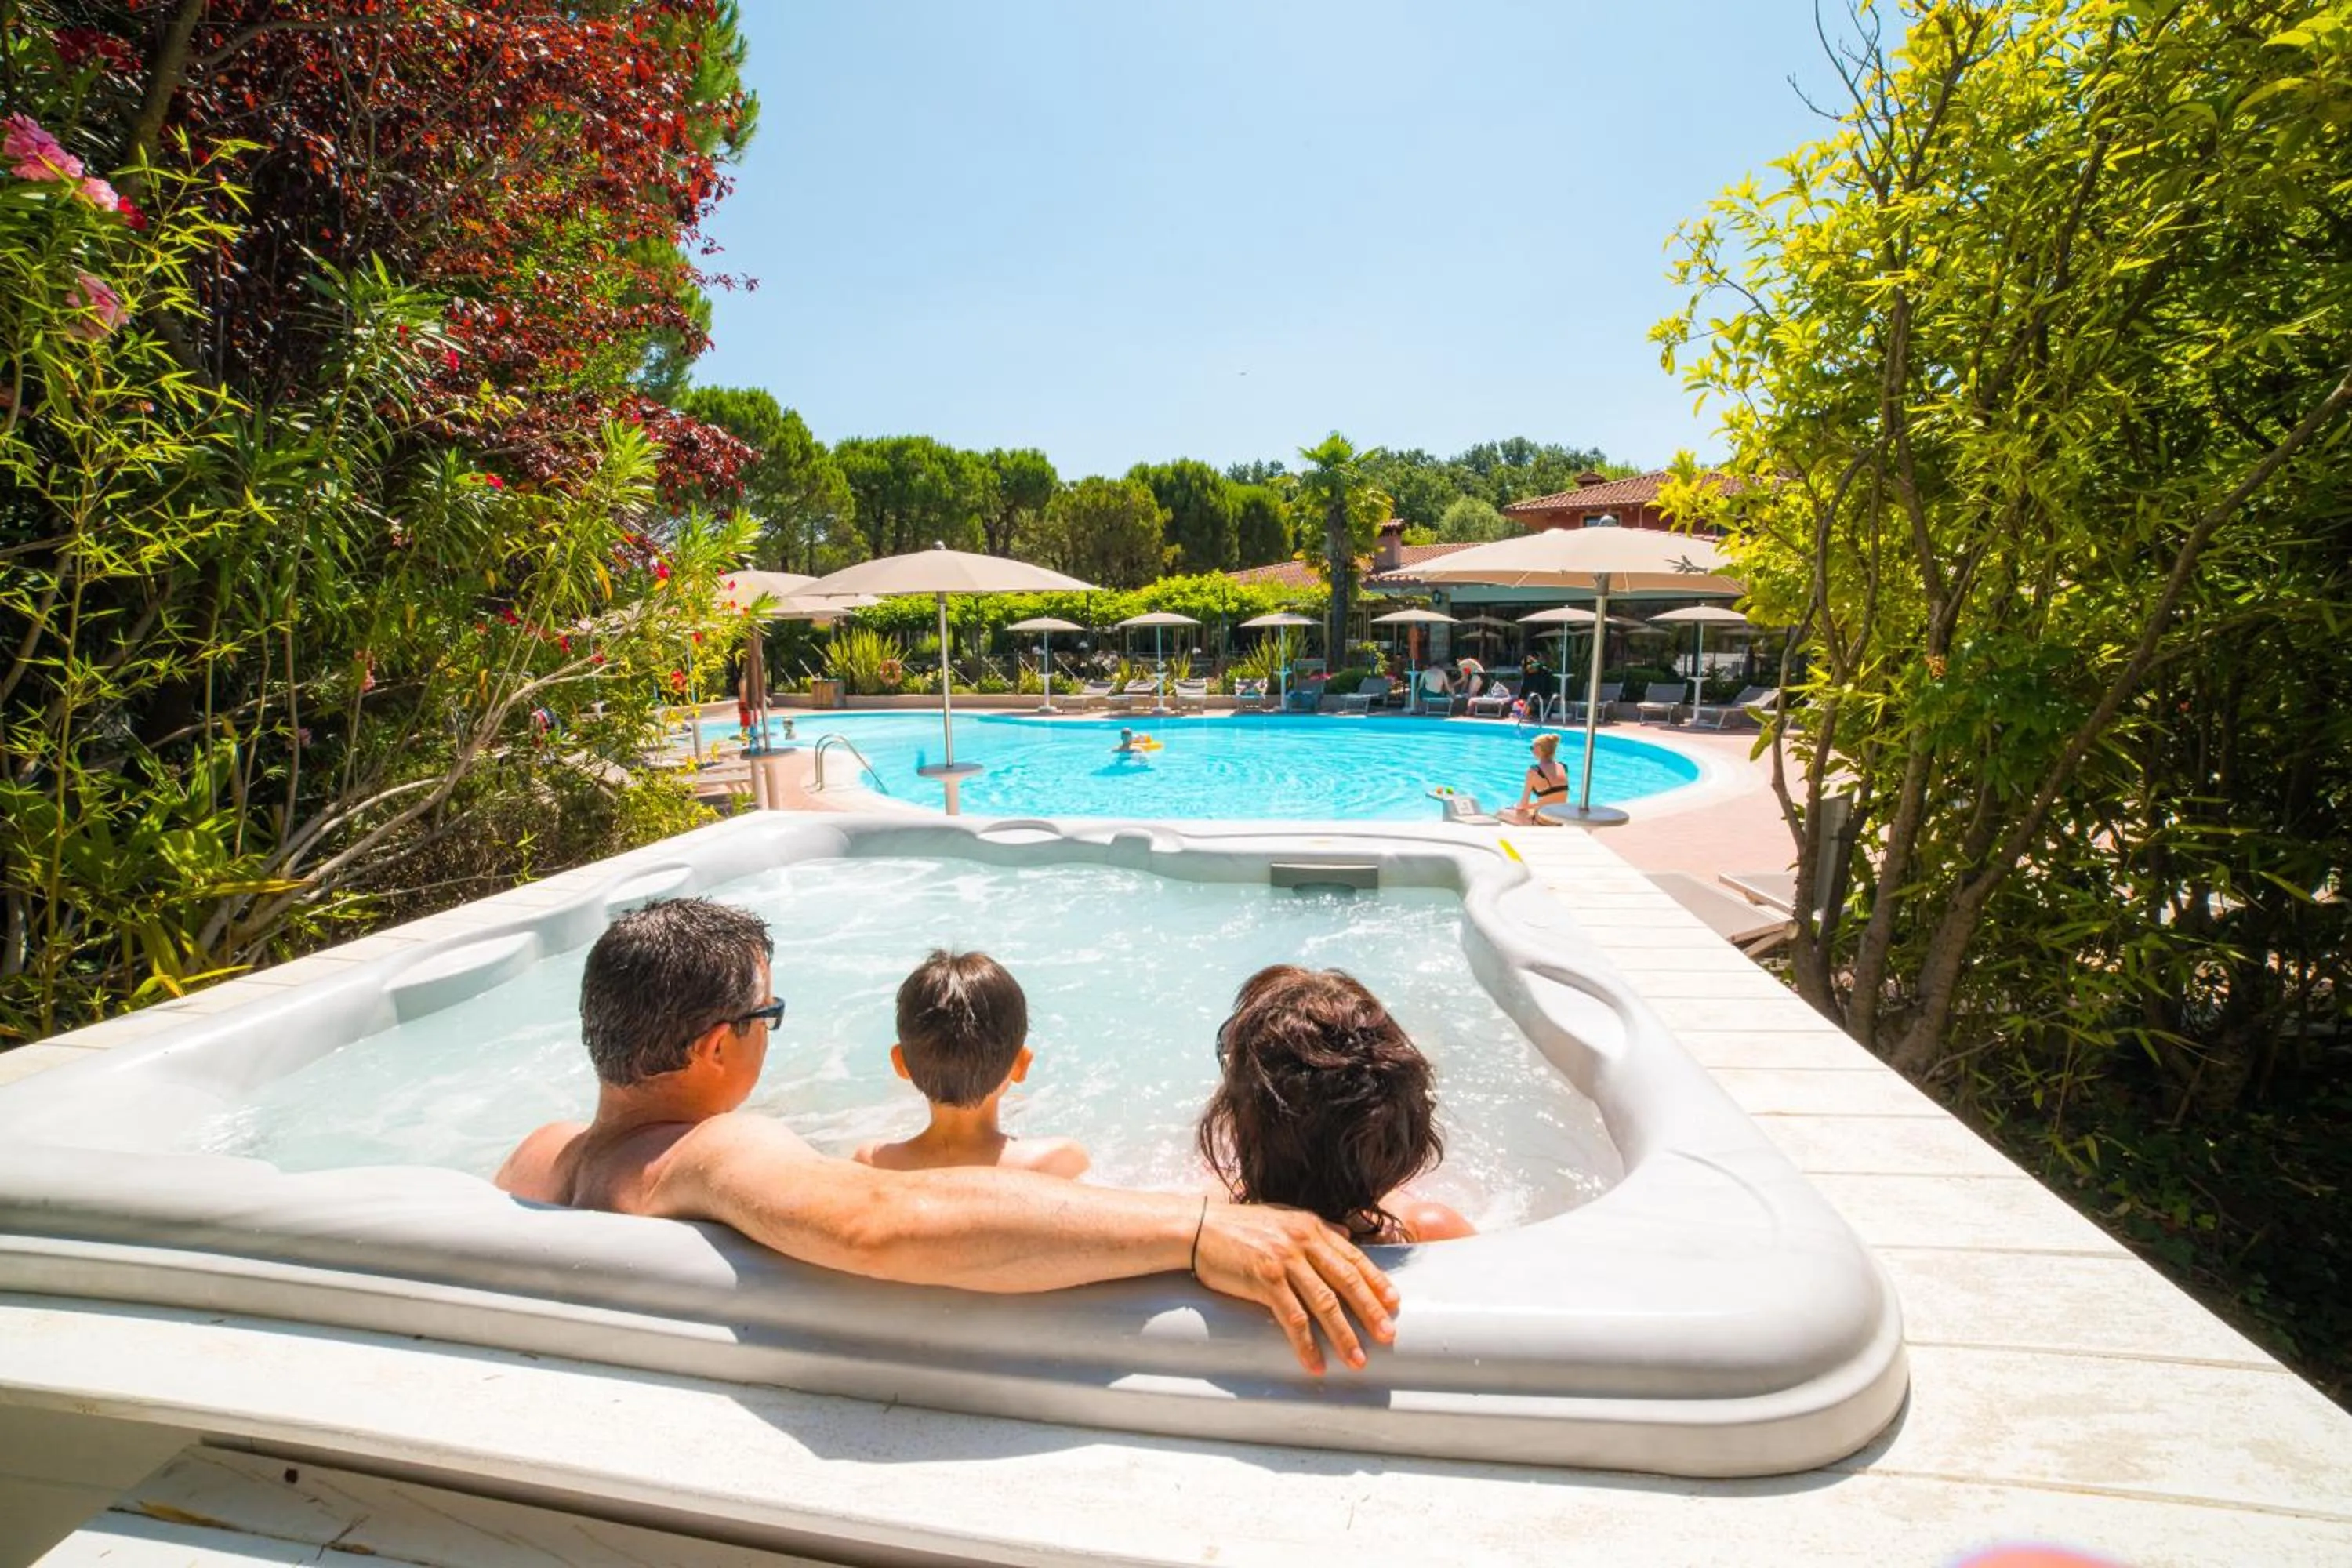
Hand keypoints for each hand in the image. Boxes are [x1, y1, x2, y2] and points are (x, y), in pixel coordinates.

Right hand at [1191, 1203, 1397, 1374]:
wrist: (1199, 1227)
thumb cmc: (1241, 1226)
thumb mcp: (1284, 1217)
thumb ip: (1317, 1228)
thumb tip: (1347, 1236)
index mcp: (1311, 1227)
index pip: (1353, 1257)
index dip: (1376, 1281)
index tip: (1394, 1302)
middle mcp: (1303, 1242)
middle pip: (1346, 1281)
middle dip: (1370, 1311)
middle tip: (1387, 1336)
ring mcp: (1284, 1261)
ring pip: (1324, 1303)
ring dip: (1343, 1335)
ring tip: (1357, 1360)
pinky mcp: (1264, 1280)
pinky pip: (1292, 1318)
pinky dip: (1306, 1343)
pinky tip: (1315, 1363)